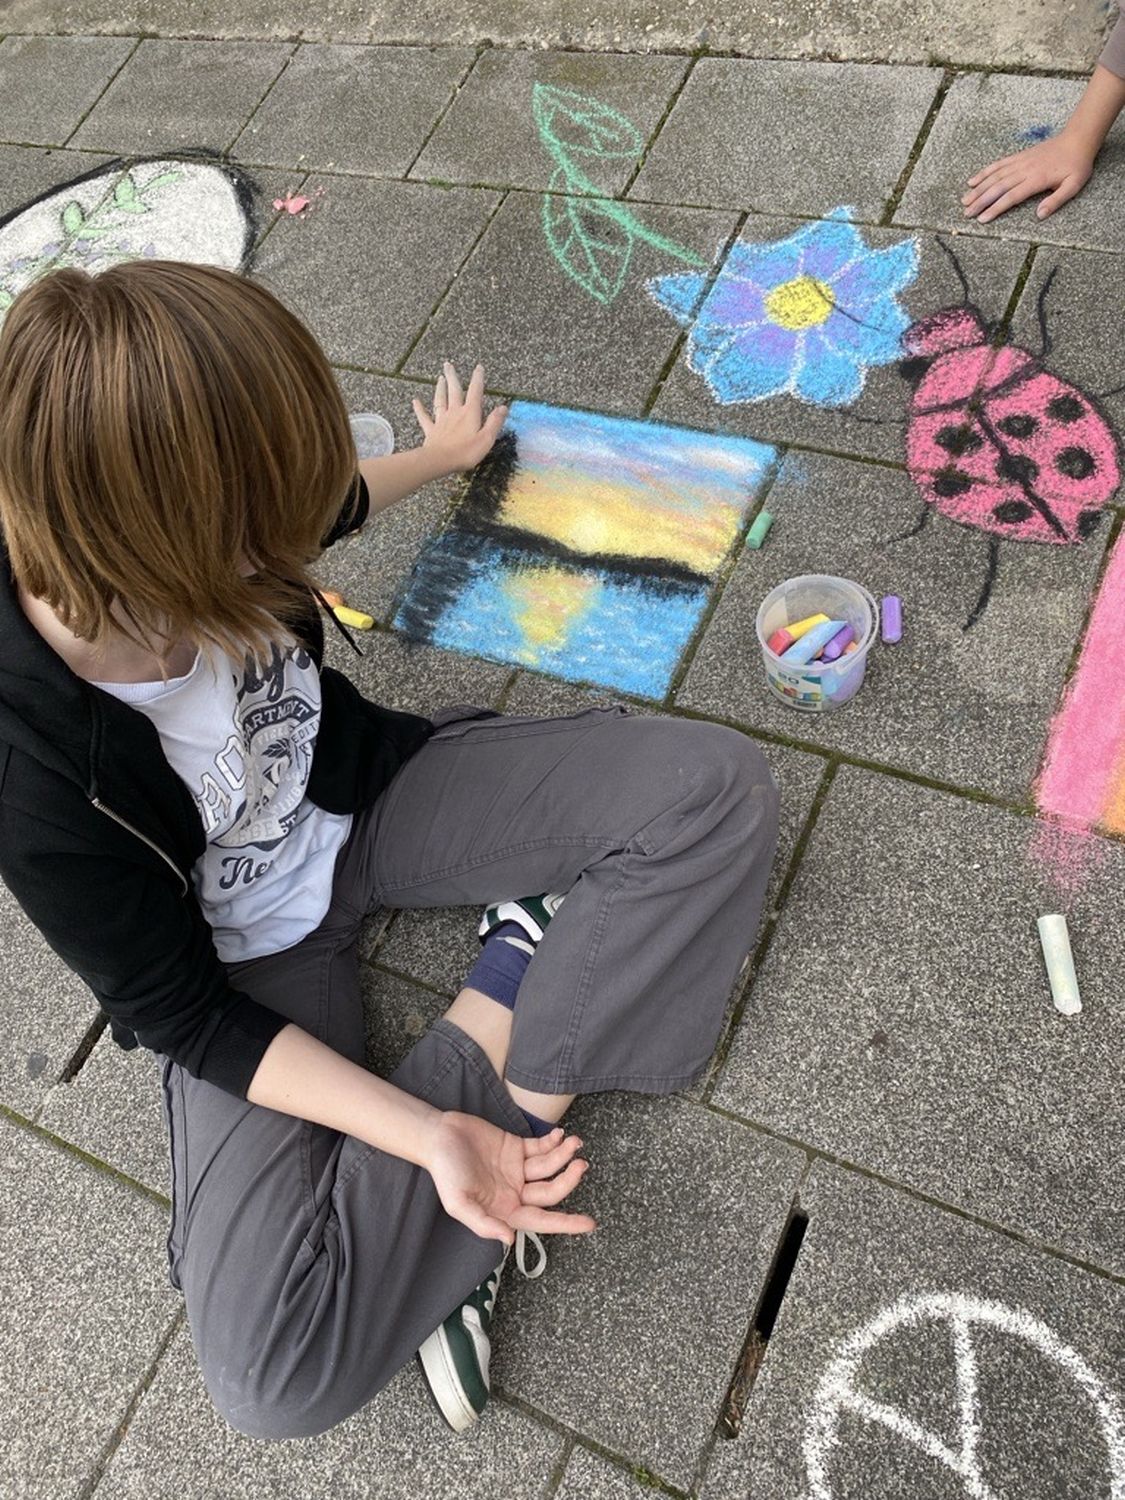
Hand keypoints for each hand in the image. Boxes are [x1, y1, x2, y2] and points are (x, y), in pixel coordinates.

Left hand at [412, 362, 507, 475]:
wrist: (439, 461)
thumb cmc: (465, 452)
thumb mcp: (486, 438)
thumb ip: (495, 422)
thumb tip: (503, 407)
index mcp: (470, 413)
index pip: (475, 392)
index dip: (477, 379)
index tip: (478, 367)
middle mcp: (455, 412)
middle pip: (454, 391)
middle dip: (452, 377)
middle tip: (448, 364)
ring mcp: (441, 421)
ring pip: (440, 400)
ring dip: (440, 388)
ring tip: (440, 378)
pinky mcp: (431, 430)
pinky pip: (424, 417)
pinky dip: (419, 409)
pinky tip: (415, 401)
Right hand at [426, 1110, 596, 1246]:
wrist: (439, 1136)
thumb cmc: (445, 1172)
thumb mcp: (458, 1203)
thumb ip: (483, 1224)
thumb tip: (508, 1240)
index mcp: (505, 1210)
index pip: (541, 1220)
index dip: (566, 1224)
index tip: (590, 1224)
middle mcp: (515, 1192)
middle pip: (551, 1191)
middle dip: (569, 1180)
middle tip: (581, 1164)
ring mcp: (517, 1170)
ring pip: (549, 1167)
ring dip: (564, 1156)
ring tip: (573, 1143)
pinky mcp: (516, 1148)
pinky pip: (541, 1148)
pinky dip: (553, 1142)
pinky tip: (560, 1135)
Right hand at [962, 130, 1094, 222]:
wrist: (1077, 140)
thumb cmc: (1077, 165)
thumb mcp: (1073, 186)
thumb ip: (1056, 201)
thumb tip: (1040, 215)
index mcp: (1036, 179)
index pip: (1011, 196)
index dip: (995, 208)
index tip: (982, 218)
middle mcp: (1024, 170)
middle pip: (998, 187)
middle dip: (980, 200)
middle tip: (966, 213)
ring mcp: (1020, 162)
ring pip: (995, 176)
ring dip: (978, 188)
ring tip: (964, 200)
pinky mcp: (1018, 157)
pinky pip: (998, 165)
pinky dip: (984, 172)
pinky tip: (973, 180)